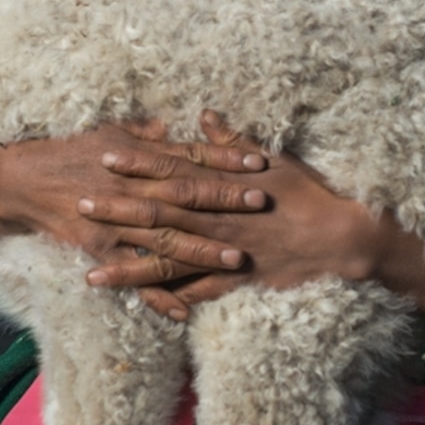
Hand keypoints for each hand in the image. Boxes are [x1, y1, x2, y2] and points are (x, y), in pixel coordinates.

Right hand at [0, 119, 272, 291]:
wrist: (19, 180)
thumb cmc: (68, 151)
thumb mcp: (109, 132)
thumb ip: (146, 134)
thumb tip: (174, 125)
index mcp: (138, 157)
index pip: (190, 155)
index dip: (225, 156)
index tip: (259, 159)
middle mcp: (131, 188)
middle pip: (186, 195)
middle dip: (225, 200)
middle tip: (262, 204)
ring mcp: (116, 222)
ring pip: (166, 238)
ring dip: (202, 250)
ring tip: (236, 260)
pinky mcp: (100, 249)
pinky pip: (133, 276)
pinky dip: (157, 295)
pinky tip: (184, 310)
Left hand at [69, 113, 424, 328]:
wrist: (343, 237)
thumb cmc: (309, 193)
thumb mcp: (273, 158)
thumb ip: (232, 141)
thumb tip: (204, 115)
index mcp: (223, 187)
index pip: (173, 172)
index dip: (139, 165)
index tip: (106, 156)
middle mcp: (217, 220)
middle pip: (159, 215)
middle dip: (118, 213)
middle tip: (81, 208)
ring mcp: (225, 252)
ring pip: (169, 261)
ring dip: (129, 268)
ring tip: (92, 275)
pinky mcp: (238, 280)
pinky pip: (200, 293)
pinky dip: (173, 301)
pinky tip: (143, 309)